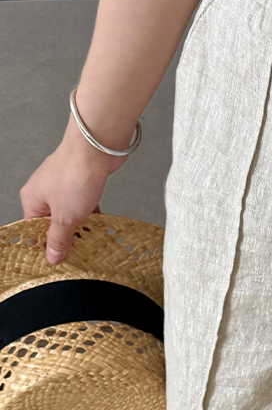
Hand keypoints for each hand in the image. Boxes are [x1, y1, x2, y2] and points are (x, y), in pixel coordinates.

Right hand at [20, 123, 127, 264]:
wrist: (97, 147)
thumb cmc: (74, 175)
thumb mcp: (65, 216)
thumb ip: (59, 238)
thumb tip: (52, 256)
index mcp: (32, 199)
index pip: (34, 230)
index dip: (46, 246)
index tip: (58, 262)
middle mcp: (45, 191)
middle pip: (53, 222)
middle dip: (66, 237)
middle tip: (78, 255)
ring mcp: (64, 185)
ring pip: (71, 213)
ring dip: (82, 226)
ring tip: (92, 243)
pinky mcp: (82, 182)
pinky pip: (85, 204)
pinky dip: (92, 214)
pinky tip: (101, 226)